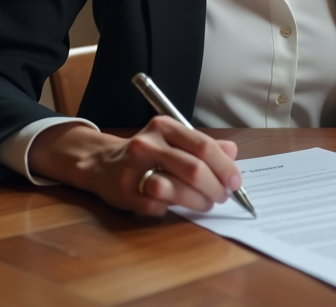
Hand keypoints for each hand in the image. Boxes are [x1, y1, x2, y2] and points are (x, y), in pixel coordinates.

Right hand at [27, 117, 242, 215]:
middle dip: (215, 188)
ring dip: (198, 201)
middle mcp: (148, 143)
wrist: (100, 164)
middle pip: (194, 169)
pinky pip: (158, 206)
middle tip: (222, 197)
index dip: (225, 167)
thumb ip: (204, 145)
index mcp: (164, 126)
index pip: (204, 145)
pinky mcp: (124, 192)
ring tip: (205, 204)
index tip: (236, 182)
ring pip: (176, 189)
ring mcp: (133, 168)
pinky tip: (173, 205)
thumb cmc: (146, 154)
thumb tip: (233, 152)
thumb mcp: (174, 141)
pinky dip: (172, 208)